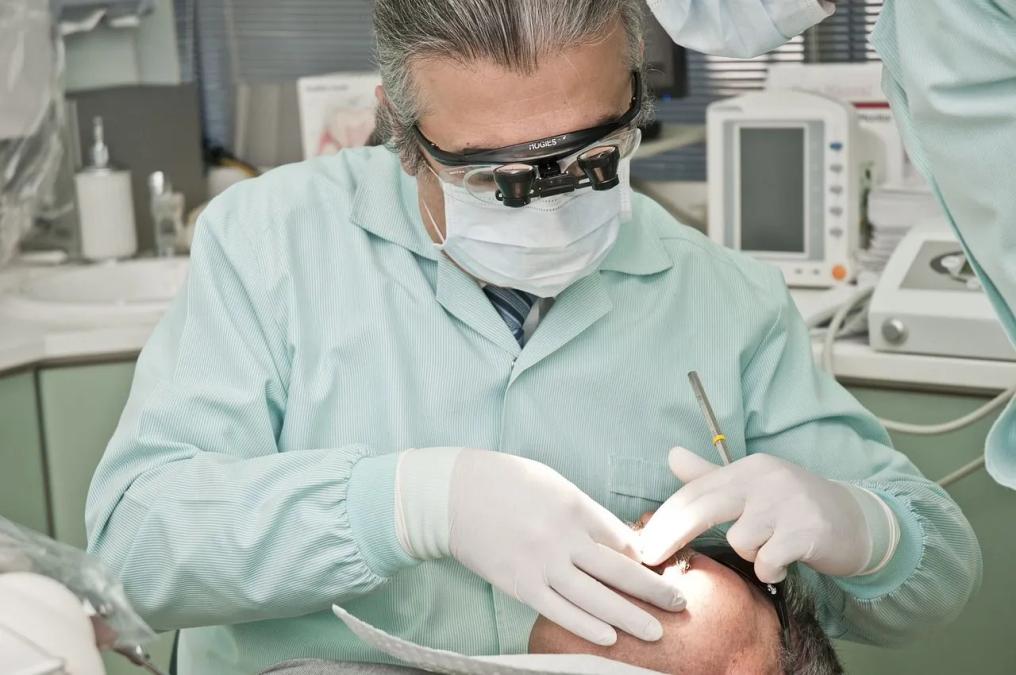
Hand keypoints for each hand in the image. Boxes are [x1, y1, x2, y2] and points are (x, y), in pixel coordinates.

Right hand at [406, 449, 685, 645]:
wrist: (450, 495)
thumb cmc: (503, 481)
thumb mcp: (551, 482)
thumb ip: (584, 510)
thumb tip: (616, 540)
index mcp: (574, 505)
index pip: (621, 538)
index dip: (646, 557)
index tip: (663, 570)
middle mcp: (562, 536)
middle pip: (618, 571)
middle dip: (653, 589)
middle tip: (680, 603)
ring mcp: (541, 563)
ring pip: (595, 597)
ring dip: (629, 616)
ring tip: (656, 632)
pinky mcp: (519, 584)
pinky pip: (559, 610)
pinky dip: (586, 625)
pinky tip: (609, 637)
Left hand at [639, 448, 887, 583]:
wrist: (856, 523)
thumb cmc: (794, 508)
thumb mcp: (753, 488)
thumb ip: (710, 476)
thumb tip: (671, 455)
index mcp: (749, 468)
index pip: (696, 491)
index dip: (664, 518)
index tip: (641, 543)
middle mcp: (766, 478)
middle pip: (704, 509)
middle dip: (671, 536)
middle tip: (650, 559)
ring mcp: (788, 503)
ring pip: (740, 541)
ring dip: (751, 554)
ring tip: (770, 549)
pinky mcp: (807, 530)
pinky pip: (767, 560)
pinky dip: (771, 569)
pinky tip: (785, 562)